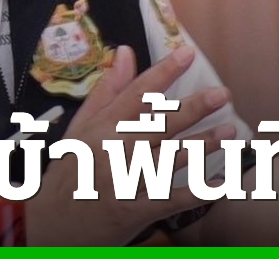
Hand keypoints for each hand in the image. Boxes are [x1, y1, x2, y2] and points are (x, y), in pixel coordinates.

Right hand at [25, 44, 234, 245]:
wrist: (48, 226)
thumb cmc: (67, 174)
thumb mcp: (80, 129)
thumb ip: (106, 91)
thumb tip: (126, 52)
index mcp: (101, 128)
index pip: (136, 93)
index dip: (164, 72)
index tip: (187, 54)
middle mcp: (114, 150)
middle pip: (160, 123)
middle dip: (194, 107)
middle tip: (222, 94)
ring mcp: (126, 181)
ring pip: (172, 157)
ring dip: (204, 144)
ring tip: (230, 131)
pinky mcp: (136, 210)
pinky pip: (174, 198)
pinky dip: (199, 191)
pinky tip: (222, 182)